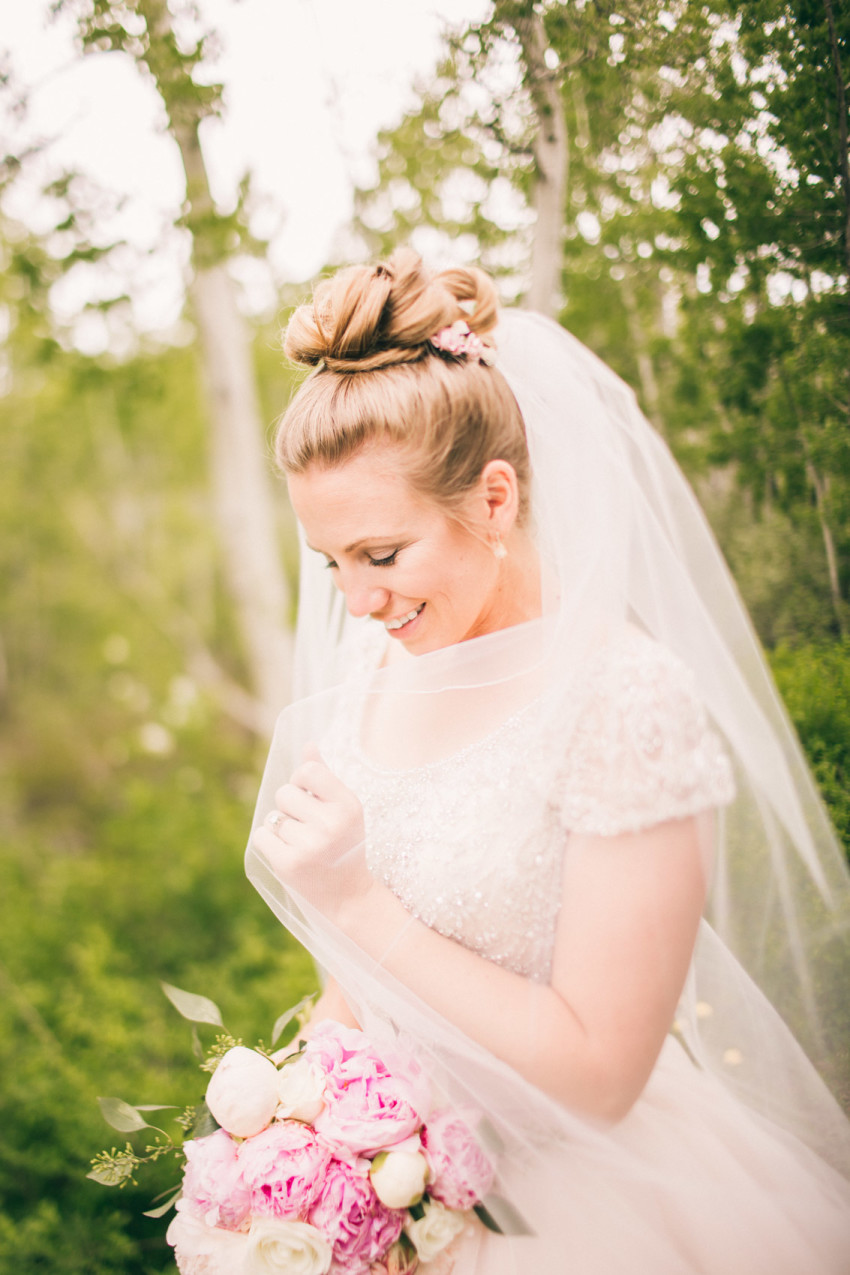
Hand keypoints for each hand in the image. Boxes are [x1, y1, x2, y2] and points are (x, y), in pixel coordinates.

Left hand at [251, 745, 370, 922]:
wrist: (348, 895)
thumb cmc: (344, 844)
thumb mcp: (343, 809)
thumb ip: (324, 776)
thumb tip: (308, 745)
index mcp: (348, 805)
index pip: (308, 772)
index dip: (301, 781)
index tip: (310, 797)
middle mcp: (331, 824)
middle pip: (285, 793)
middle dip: (290, 807)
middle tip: (308, 826)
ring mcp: (309, 845)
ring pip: (273, 816)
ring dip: (282, 828)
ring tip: (303, 843)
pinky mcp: (289, 864)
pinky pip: (261, 836)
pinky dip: (270, 843)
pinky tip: (289, 853)